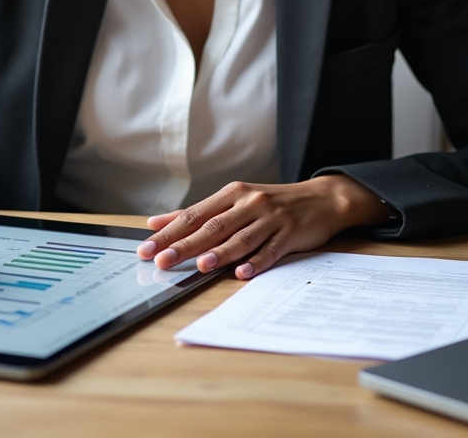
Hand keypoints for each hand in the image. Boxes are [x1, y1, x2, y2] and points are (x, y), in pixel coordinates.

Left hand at [136, 175, 390, 279]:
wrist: (320, 198)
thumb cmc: (271, 203)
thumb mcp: (235, 201)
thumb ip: (198, 213)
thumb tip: (157, 222)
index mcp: (231, 194)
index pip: (194, 215)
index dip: (169, 232)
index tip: (147, 247)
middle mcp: (248, 203)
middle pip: (213, 226)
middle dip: (185, 245)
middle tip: (162, 260)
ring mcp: (270, 217)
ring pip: (241, 237)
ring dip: (220, 252)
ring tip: (202, 265)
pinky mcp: (290, 233)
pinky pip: (271, 250)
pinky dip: (257, 261)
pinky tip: (244, 272)